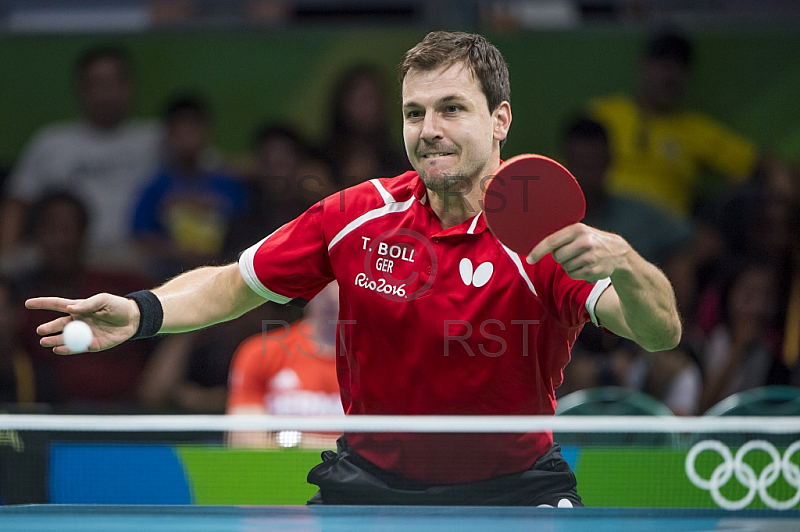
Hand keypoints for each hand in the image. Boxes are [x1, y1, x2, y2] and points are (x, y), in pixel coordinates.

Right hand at [25, 293, 139, 354]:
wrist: (134, 319)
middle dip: (49, 328)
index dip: (42, 304)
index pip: (57, 305)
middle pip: (59, 325)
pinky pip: (77, 348)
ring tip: (45, 342)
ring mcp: (84, 333)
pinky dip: (67, 349)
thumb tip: (70, 308)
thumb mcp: (104, 300)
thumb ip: (88, 304)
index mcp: (79, 308)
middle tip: (40, 331)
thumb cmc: (118, 306)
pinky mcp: (92, 344)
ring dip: (55, 340)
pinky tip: (58, 349)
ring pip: (65, 338)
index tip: (27, 304)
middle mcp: (78, 321)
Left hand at [526, 223, 630, 281]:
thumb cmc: (592, 240)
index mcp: (578, 229)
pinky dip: (577, 273)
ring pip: (565, 267)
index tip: (529, 259)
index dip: (538, 251)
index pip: (551, 241)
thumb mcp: (580, 232)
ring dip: (570, 265)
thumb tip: (534, 242)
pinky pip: (573, 275)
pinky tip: (587, 266)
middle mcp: (584, 242)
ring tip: (582, 259)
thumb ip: (561, 236)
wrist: (618, 252)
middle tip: (572, 252)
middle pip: (557, 257)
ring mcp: (590, 257)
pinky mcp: (593, 270)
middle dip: (560, 257)